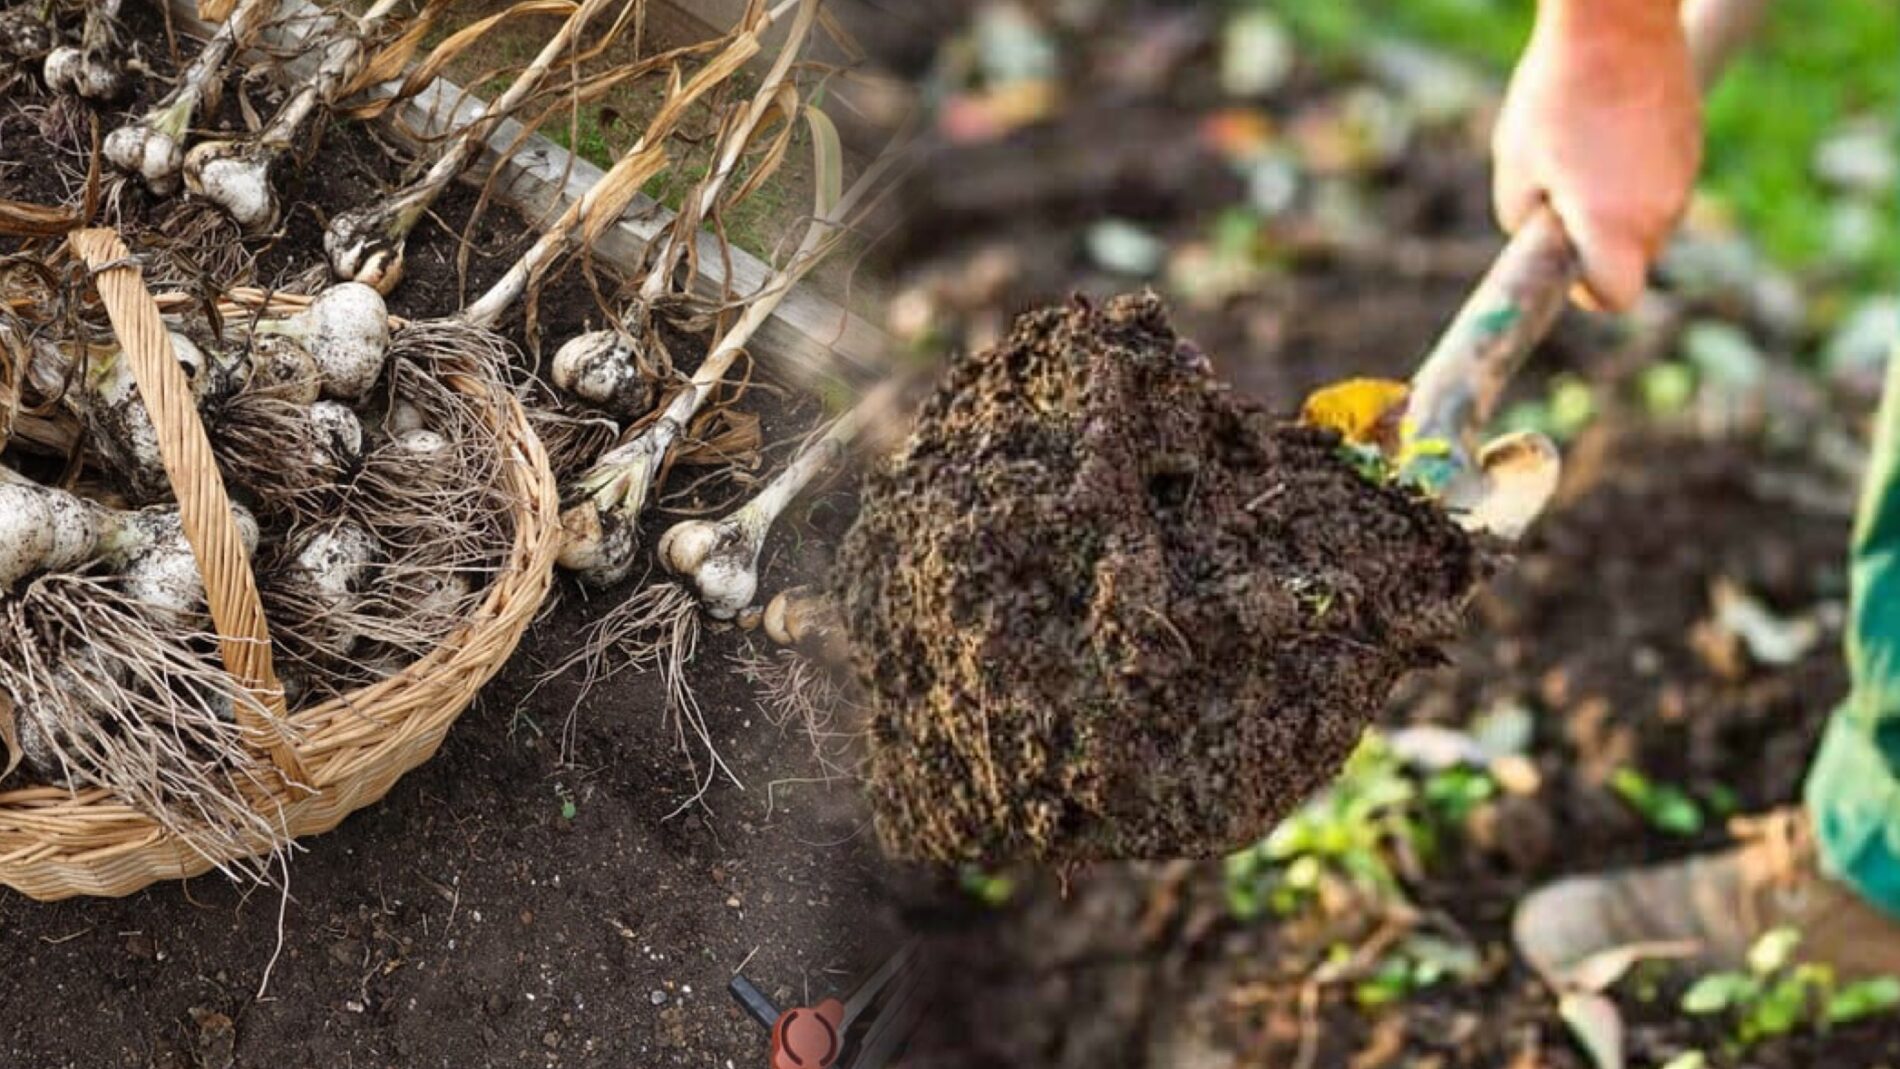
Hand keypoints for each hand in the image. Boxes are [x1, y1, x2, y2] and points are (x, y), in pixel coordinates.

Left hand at [1492, 0, 1702, 310]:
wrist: (1617, 22)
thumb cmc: (1556, 95)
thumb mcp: (1514, 169)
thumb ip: (1525, 223)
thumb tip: (1542, 240)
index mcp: (1615, 228)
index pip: (1615, 299)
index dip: (1587, 291)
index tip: (1565, 261)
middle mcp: (1661, 211)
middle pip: (1633, 261)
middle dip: (1598, 245)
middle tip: (1560, 197)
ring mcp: (1684, 177)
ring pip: (1647, 220)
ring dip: (1617, 206)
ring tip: (1581, 152)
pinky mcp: (1692, 144)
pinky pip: (1660, 181)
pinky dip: (1635, 173)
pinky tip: (1608, 129)